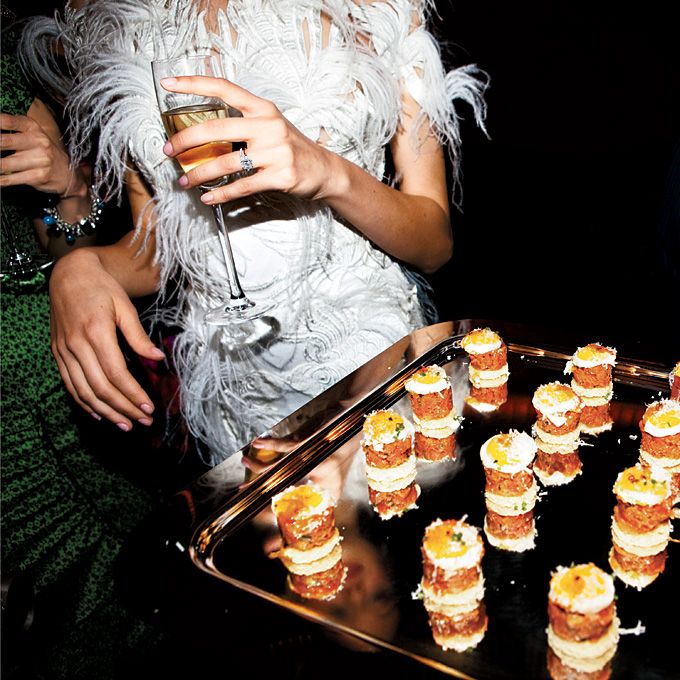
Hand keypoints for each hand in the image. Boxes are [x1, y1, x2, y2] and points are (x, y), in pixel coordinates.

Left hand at [0, 102, 86, 196]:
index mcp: (32, 127)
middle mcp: (38, 141)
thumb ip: (12, 131)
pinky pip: (11, 178)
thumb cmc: (43, 153)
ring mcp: (39, 160)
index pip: (6, 121)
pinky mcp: (38, 176)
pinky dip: (0, 180)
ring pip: (4, 163)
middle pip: (3, 141)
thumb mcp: (32, 136)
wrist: (68, 175)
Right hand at [49, 248, 165, 429]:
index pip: (116, 374)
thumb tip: (157, 359)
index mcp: (96, 332)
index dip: (133, 394)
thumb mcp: (124, 306)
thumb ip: (138, 335)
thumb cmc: (101, 288)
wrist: (69, 275)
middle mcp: (76, 345)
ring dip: (106, 412)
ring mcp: (64, 351)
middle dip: (124, 409)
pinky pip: (70, 385)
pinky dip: (85, 403)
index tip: (149, 408)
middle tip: (143, 422)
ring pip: (84, 392)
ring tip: (125, 425)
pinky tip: (100, 414)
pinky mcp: (58, 354)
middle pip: (101, 388)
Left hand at [159, 75, 336, 204]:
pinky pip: (241, 186)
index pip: (224, 88)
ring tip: (184, 180)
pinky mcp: (279, 176)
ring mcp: (275, 152)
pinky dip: (221, 194)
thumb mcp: (271, 125)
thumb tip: (205, 133)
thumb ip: (243, 123)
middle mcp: (268, 126)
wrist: (324, 170)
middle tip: (169, 150)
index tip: (169, 84)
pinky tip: (208, 198)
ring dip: (199, 174)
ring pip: (225, 162)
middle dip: (186, 141)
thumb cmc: (292, 147)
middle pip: (215, 129)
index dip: (194, 84)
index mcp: (263, 108)